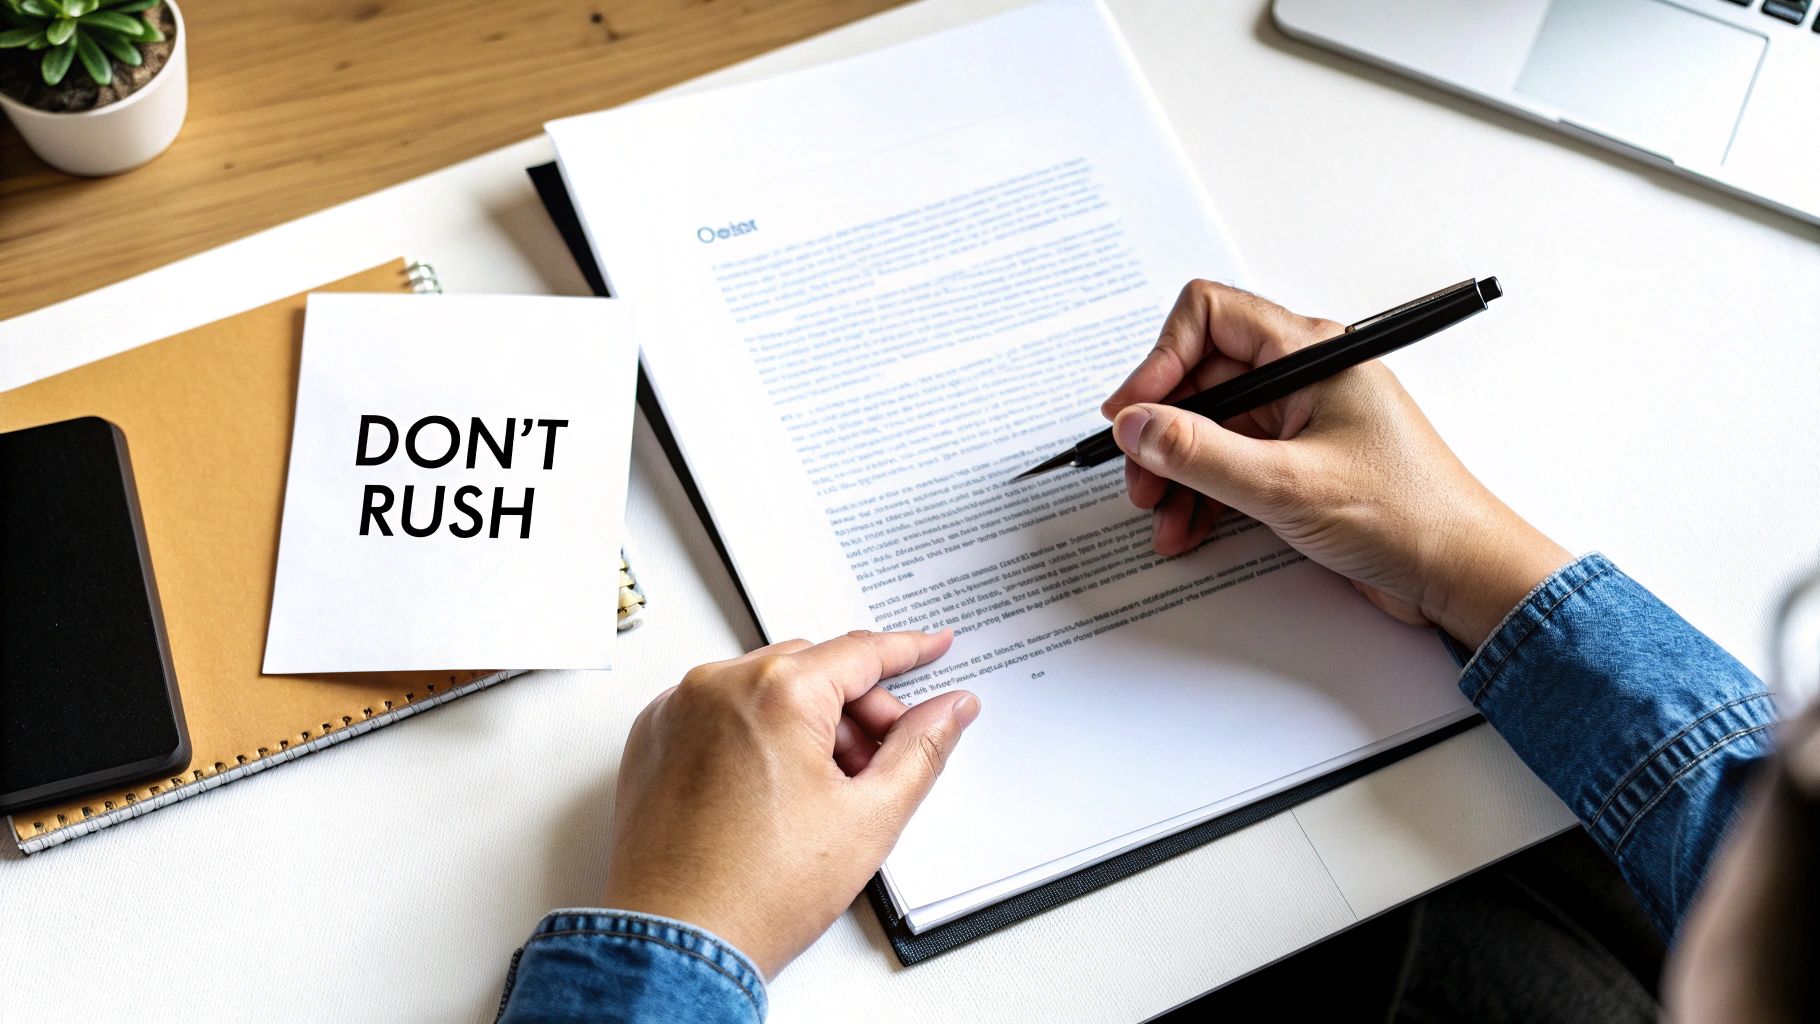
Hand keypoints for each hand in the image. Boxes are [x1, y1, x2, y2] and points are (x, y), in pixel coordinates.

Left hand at [602, 629, 979, 978]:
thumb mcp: (869, 817)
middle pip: (813, 669)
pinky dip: (754, 733)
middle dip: (857, 709)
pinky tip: (773, 791)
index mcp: (776, 691)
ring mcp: (678, 710)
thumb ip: (920, 749)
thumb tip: (949, 710)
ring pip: (765, 688)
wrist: (676, 944)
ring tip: (823, 792)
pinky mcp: (653, 738)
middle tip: (879, 763)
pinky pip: (719, 711)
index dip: (908, 651)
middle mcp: (718, 686)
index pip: (860, 652)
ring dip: (805, 722)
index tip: (932, 647)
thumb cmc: (756, 893)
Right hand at [1102, 280, 1569, 649]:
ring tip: (1160, 515)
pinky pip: (1231, 466)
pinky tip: (1186, 530)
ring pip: (1210, 429)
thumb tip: (1137, 425)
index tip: (1133, 411)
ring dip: (1176, 470)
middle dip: (1161, 429)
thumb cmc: (1407, 516)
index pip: (1211, 317)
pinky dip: (1202, 495)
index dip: (1161, 359)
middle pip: (1202, 378)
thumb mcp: (1286, 486)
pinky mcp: (1298, 466)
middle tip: (1137, 475)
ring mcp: (1300, 423)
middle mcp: (1303, 378)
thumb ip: (1201, 454)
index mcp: (1311, 355)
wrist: (1461, 574)